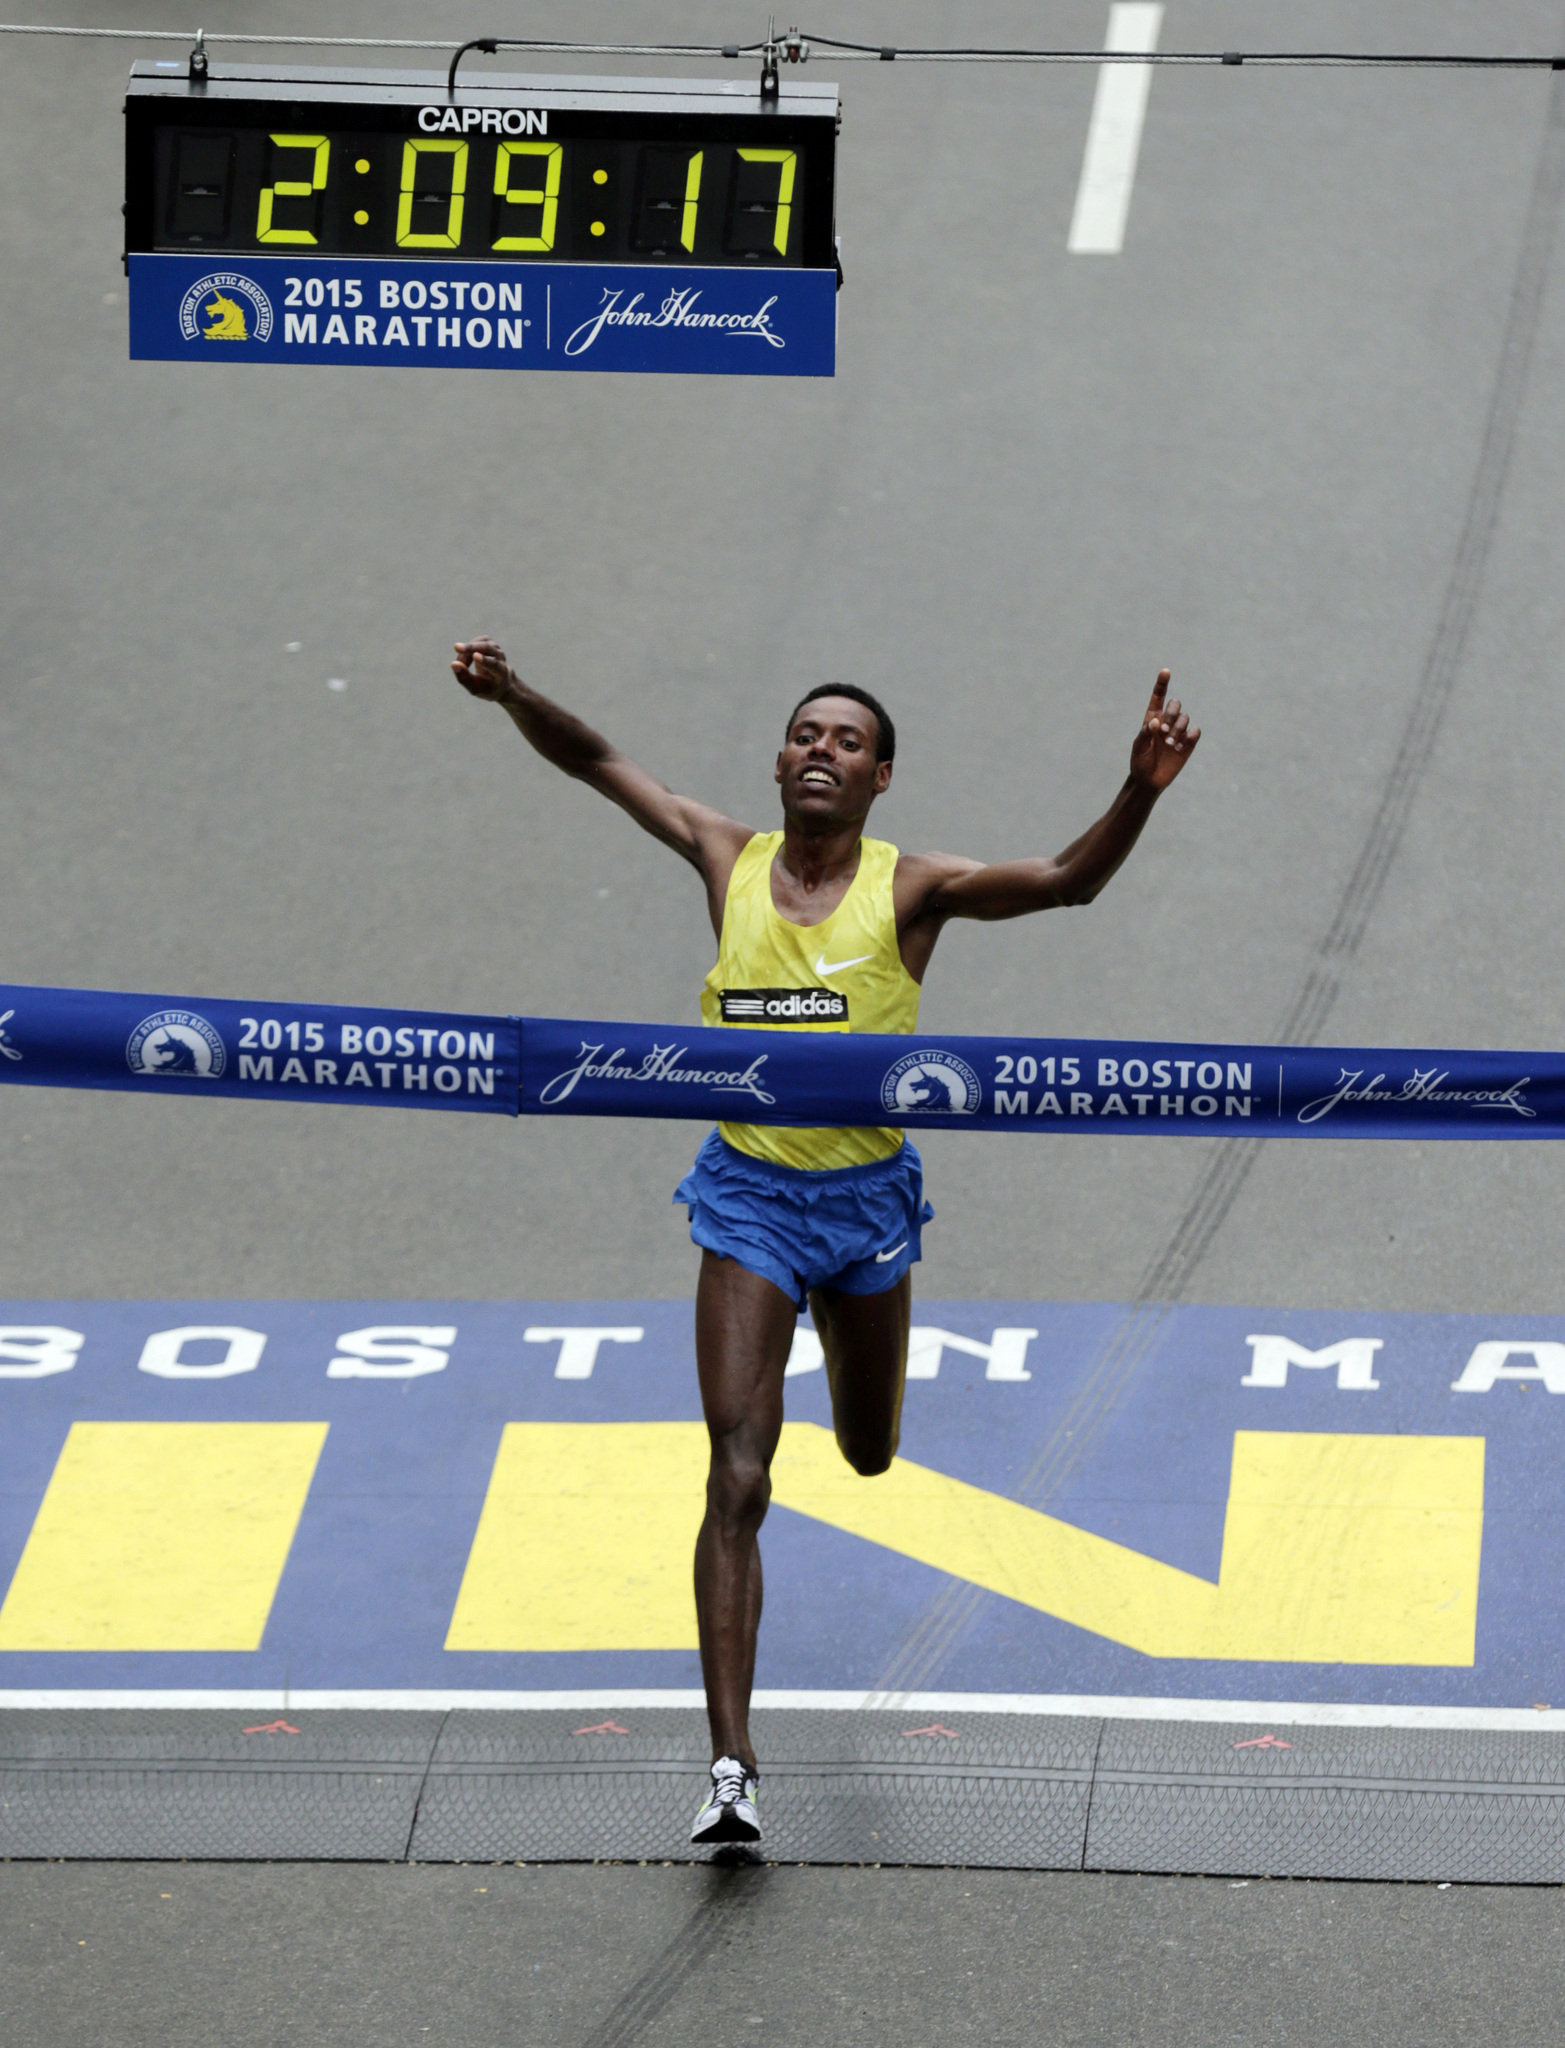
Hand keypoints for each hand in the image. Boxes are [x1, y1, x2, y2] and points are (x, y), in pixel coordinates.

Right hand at [451, 635, 514, 702]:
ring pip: (480, 644)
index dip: (485, 661)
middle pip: (488, 649)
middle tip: (456, 647)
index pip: (494, 665)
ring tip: (461, 664)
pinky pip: (476, 642)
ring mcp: (497, 649)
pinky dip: (467, 650)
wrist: (500, 683)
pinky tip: (465, 659)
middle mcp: (501, 659)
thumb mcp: (475, 689)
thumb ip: (464, 678)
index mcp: (501, 674)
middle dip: (472, 648)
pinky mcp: (490, 642)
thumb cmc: (486, 687)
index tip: (475, 656)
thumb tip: (453, 663)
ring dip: (466, 653)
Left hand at [1129, 669, 1199, 789]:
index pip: (1158, 697)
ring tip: (1169, 744)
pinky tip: (1180, 748)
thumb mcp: (1138, 747)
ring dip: (1178, 729)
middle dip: (1172, 713)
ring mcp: (1178, 732)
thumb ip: (1145, 733)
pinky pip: (1195, 732)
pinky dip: (1189, 737)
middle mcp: (1167, 722)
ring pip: (1185, 718)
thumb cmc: (1140, 761)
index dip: (1162, 684)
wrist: (1149, 780)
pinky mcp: (1188, 743)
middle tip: (1163, 730)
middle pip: (1175, 704)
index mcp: (1152, 719)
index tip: (1166, 671)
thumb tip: (1156, 721)